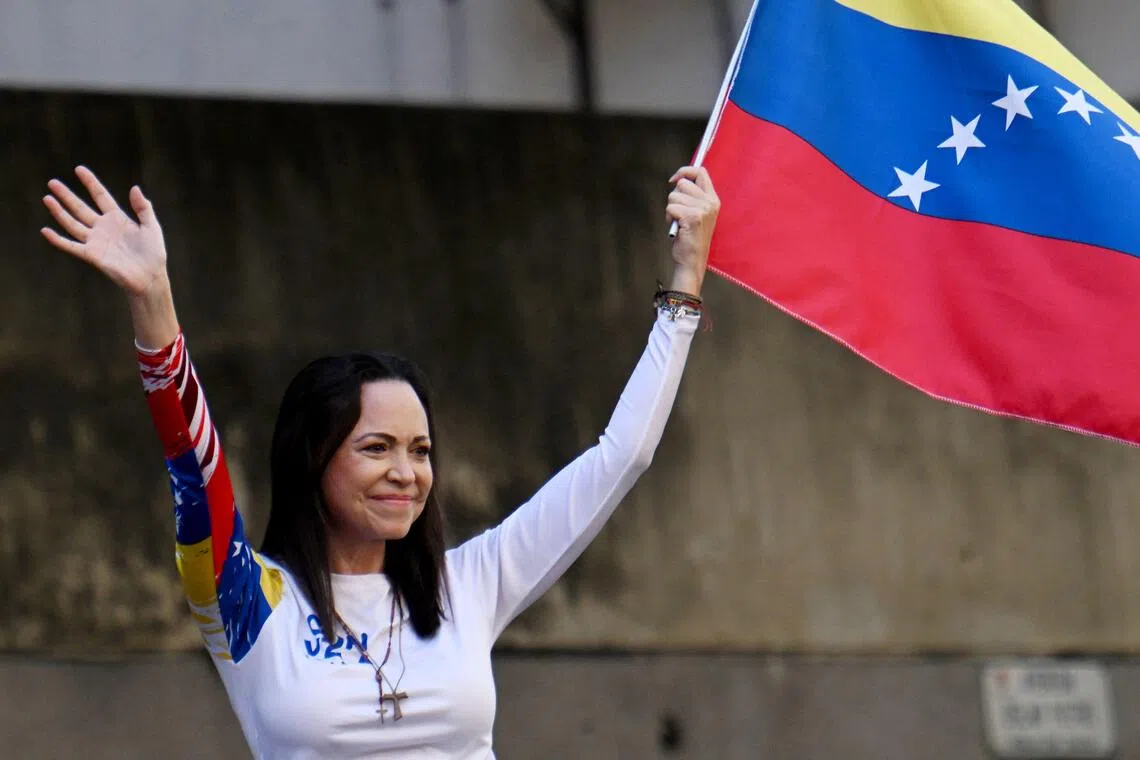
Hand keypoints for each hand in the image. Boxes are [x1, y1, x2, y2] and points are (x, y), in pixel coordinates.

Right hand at [41, 166, 178, 348]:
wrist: (150, 277)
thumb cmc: (153, 253)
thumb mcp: (151, 227)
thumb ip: (143, 208)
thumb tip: (135, 187)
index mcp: (118, 218)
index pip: (100, 196)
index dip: (90, 182)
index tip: (79, 169)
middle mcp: (103, 228)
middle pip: (81, 208)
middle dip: (67, 195)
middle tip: (52, 182)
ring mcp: (96, 241)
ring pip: (73, 224)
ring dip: (59, 212)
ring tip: (47, 198)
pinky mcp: (92, 255)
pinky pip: (72, 246)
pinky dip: (58, 240)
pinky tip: (45, 231)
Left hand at [665, 166, 719, 296]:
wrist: (692, 260)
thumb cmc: (692, 238)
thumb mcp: (699, 213)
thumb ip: (693, 197)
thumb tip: (679, 180)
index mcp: (713, 200)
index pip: (701, 172)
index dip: (685, 171)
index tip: (674, 179)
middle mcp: (710, 202)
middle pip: (683, 183)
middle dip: (675, 197)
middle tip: (679, 213)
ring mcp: (702, 209)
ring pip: (673, 196)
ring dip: (671, 209)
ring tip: (678, 222)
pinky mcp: (692, 217)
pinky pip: (671, 207)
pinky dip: (669, 217)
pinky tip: (676, 227)